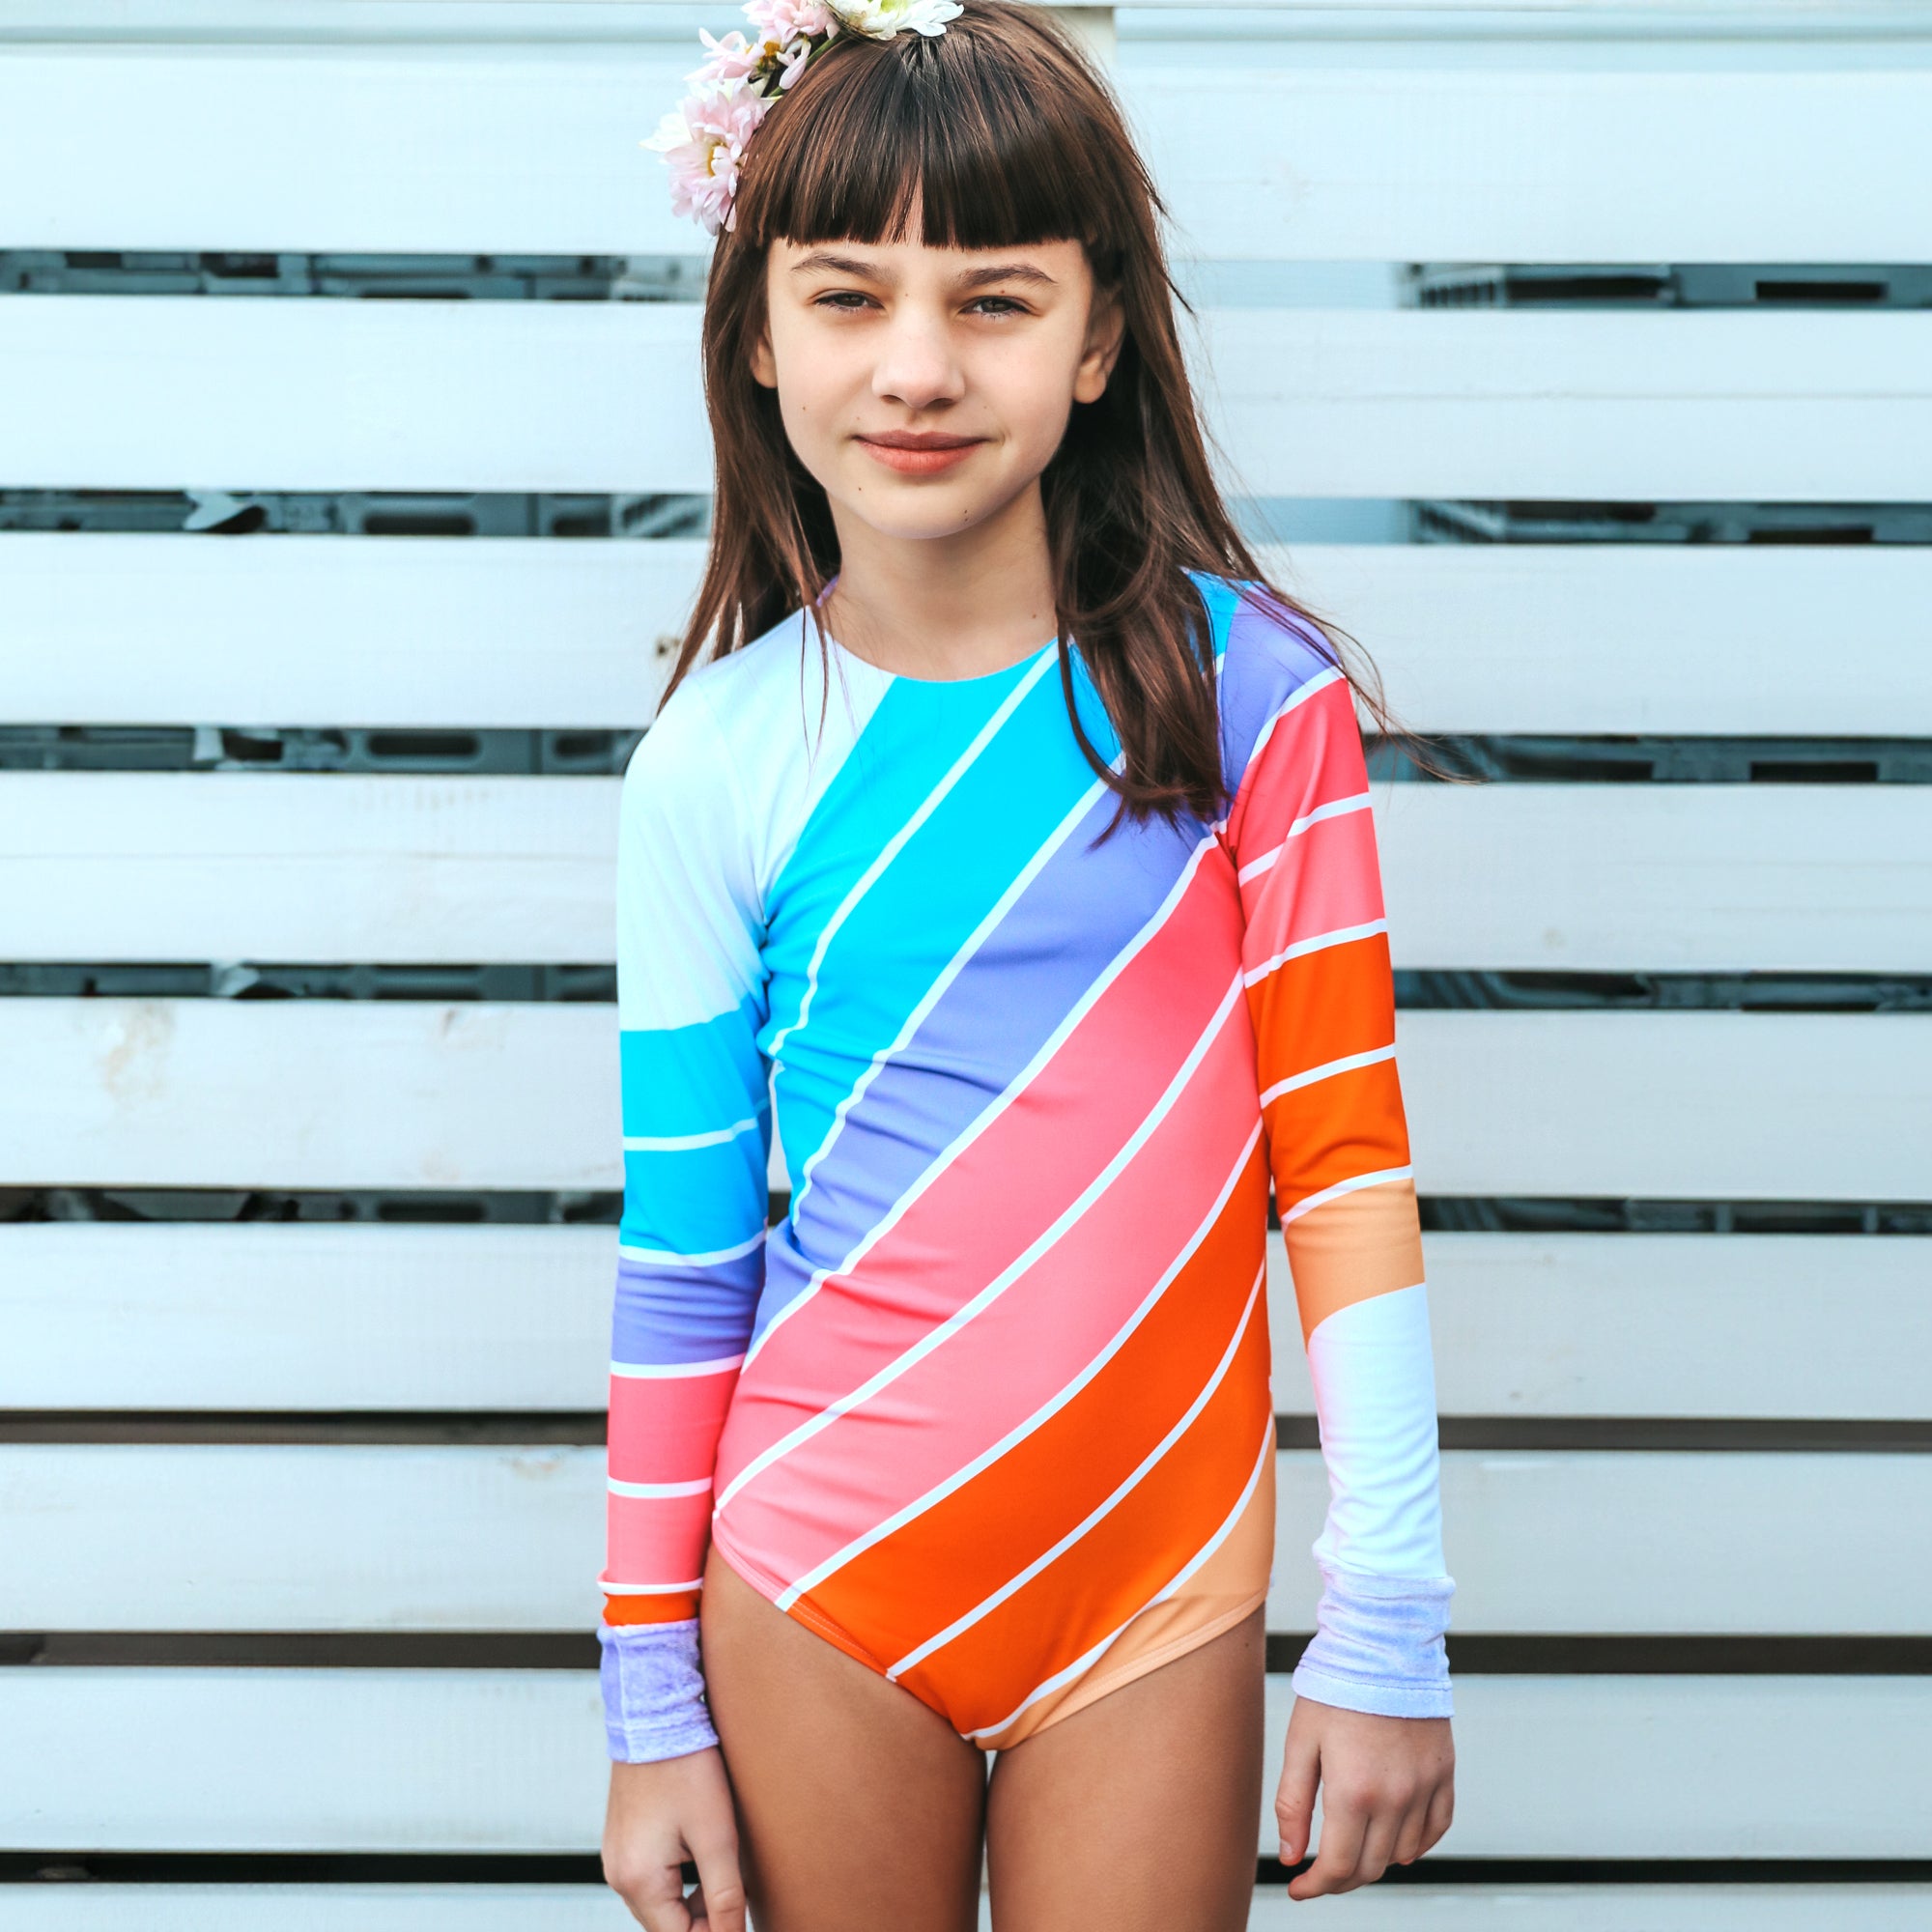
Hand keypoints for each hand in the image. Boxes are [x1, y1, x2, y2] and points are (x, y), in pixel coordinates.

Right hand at [603, 1747, 746, 1931]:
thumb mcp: (717, 1836)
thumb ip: (726, 1895)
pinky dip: (676, 1881)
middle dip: (703, 1921)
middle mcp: (618, 1875)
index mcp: (639, 1881)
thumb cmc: (688, 1769)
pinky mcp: (622, 1839)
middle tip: (738, 1899)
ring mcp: (615, 1856)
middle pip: (665, 1926)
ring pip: (658, 1904)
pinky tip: (701, 1858)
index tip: (742, 1918)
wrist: (656, 1716)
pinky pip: (649, 1879)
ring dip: (690, 1903)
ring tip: (724, 1878)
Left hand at [1274, 1697, 1453, 1898]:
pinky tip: (1395, 1841)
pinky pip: (1436, 1829)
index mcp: (1353, 1792)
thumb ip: (1293, 1804)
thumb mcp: (1300, 1743)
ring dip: (1375, 1861)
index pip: (1338, 1867)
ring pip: (1402, 1854)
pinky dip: (1416, 1844)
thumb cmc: (1337, 1689)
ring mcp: (1424, 1788)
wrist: (1383, 1648)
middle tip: (1319, 1871)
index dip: (1315, 1887)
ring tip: (1351, 1848)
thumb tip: (1291, 1857)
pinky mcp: (1444, 1774)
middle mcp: (1395, 1798)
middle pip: (1371, 1867)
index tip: (1299, 1887)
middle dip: (1341, 1879)